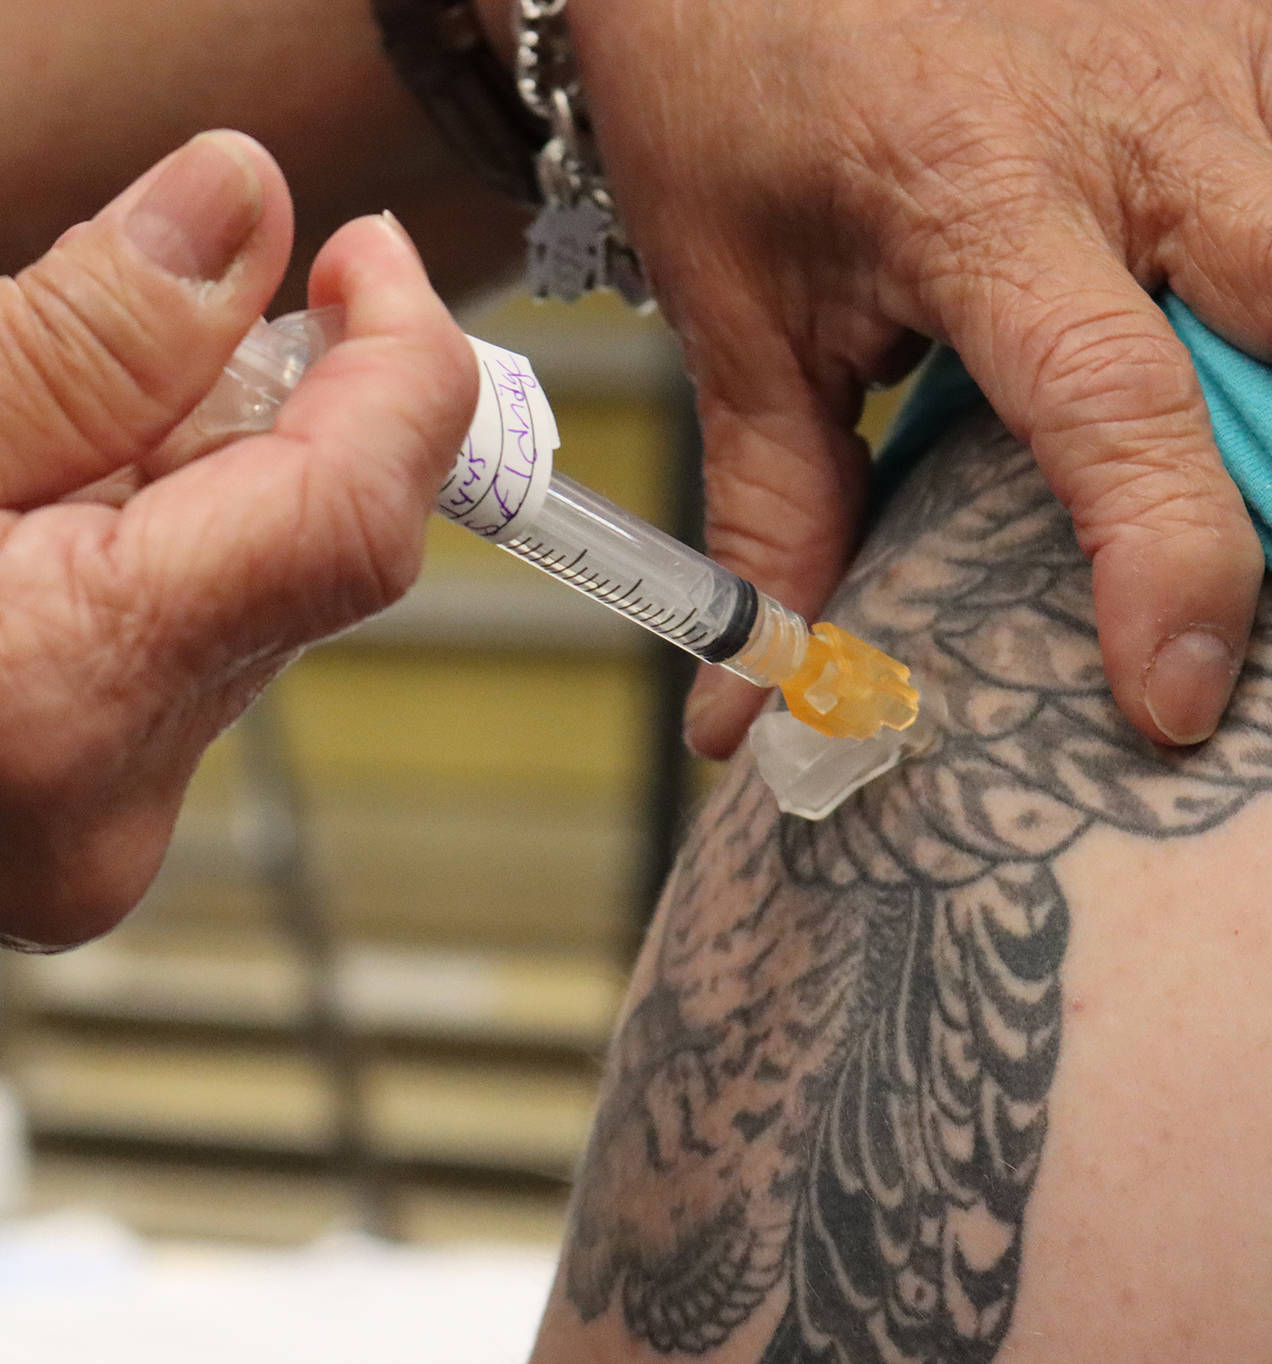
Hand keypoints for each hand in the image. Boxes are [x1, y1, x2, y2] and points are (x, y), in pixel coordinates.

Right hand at [0, 132, 473, 965]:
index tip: (359, 254)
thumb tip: (251, 213)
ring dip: (166, 467)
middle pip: (292, 558)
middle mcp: (94, 812)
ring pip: (232, 591)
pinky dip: (125, 534)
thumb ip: (81, 328)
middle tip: (111, 307)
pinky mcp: (57, 814)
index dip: (398, 371)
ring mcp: (79, 834)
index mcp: (43, 708)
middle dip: (242, 405)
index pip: (343, 530)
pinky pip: (167, 639)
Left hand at [570, 0, 1270, 754]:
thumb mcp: (738, 314)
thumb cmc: (731, 106)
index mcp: (976, 196)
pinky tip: (1232, 317)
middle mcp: (1128, 115)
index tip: (1175, 695)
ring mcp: (1209, 47)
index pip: (1117, 406)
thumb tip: (744, 705)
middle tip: (1235, 575)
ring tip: (1225, 444)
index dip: (1170, 566)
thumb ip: (774, 509)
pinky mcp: (1242, 18)